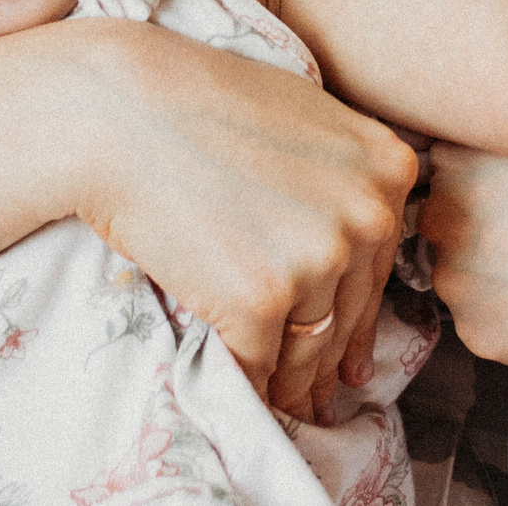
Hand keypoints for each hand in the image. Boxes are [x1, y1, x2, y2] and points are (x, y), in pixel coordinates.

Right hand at [73, 28, 417, 424]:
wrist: (119, 110)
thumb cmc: (197, 103)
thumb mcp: (302, 118)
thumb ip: (341, 174)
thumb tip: (359, 238)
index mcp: (388, 167)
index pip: (378, 263)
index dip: (358, 311)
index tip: (352, 353)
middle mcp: (369, 214)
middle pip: (350, 311)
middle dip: (329, 358)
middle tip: (323, 394)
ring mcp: (318, 258)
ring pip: (309, 348)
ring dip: (294, 383)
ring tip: (287, 405)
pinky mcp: (261, 300)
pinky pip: (260, 366)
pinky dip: (247, 387)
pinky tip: (240, 399)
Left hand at [421, 101, 507, 375]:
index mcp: (464, 145)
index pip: (450, 151)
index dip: (491, 163)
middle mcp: (443, 209)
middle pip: (447, 209)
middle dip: (483, 214)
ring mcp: (457, 278)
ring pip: (462, 269)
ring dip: (494, 267)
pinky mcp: (481, 337)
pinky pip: (487, 319)